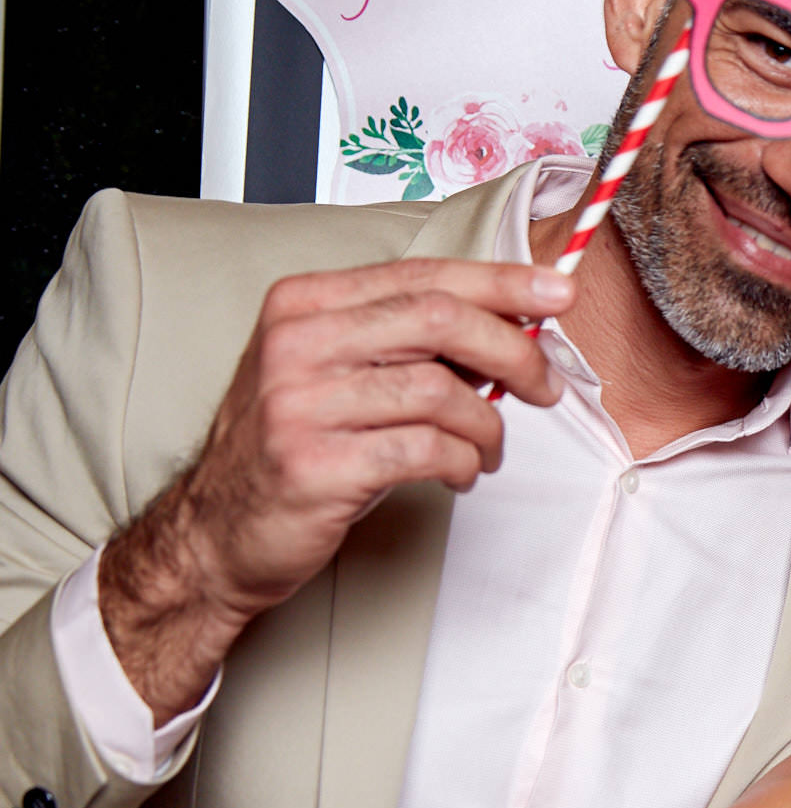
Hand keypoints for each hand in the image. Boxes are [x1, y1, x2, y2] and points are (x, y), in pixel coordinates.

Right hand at [98, 258, 575, 721]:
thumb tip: (512, 326)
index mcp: (304, 304)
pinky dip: (461, 461)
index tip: (556, 295)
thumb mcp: (336, 372)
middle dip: (514, 351)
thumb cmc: (293, 447)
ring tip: (487, 448)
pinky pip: (425, 449)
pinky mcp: (314, 462)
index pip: (423, 275)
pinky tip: (459, 472)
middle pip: (441, 320)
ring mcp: (299, 403)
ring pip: (441, 391)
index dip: (502, 282)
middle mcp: (297, 343)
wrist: (217, 532)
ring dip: (488, 425)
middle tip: (544, 384)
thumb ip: (406, 341)